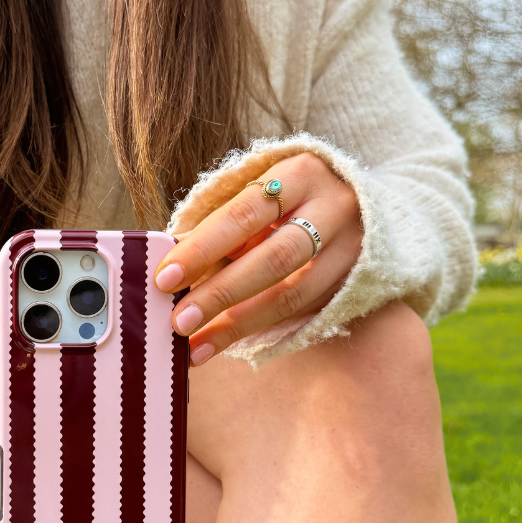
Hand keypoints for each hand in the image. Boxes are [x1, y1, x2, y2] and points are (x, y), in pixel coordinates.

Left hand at [154, 152, 362, 365]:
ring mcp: (348, 250)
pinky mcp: (351, 284)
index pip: (244, 214)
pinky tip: (220, 344)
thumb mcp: (257, 198)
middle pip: (274, 259)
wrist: (356, 203)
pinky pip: (298, 314)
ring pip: (291, 296)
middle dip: (221, 294)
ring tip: (195, 347)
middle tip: (180, 321)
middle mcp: (332, 209)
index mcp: (299, 175)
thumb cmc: (287, 199)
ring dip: (236, 325)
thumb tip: (168, 270)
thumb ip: (217, 229)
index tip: (165, 278)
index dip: (203, 248)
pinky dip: (255, 330)